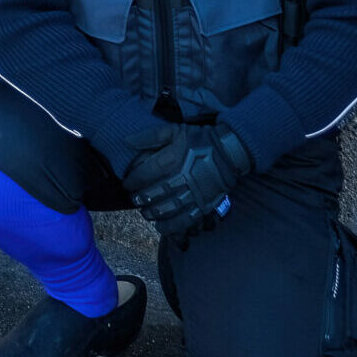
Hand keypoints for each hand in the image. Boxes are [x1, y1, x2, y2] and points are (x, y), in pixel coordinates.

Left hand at [122, 123, 251, 240]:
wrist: (229, 152)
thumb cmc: (199, 140)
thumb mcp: (174, 130)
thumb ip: (150, 136)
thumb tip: (127, 141)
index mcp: (172, 159)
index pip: (144, 174)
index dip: (132, 180)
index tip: (127, 183)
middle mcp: (181, 179)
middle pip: (154, 193)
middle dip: (140, 199)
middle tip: (134, 199)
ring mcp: (193, 194)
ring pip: (167, 209)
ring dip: (152, 213)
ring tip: (145, 212)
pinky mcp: (203, 205)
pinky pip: (185, 220)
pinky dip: (170, 226)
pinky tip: (160, 226)